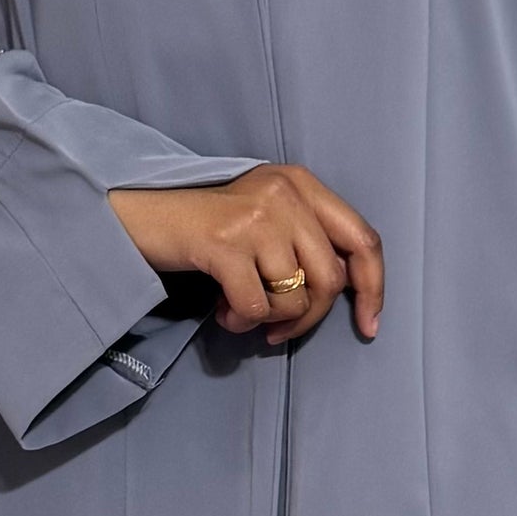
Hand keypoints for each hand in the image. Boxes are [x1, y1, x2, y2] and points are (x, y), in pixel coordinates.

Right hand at [108, 164, 383, 345]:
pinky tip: (224, 311)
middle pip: (331, 279)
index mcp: (303, 184)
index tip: (368, 326)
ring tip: (241, 311)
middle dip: (309, 318)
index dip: (373, 288)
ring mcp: (256, 217)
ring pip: (296, 297)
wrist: (143, 218)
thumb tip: (350, 293)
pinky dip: (242, 321)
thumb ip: (308, 241)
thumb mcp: (268, 218)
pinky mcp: (225, 243)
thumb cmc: (211, 229)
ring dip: (270, 320)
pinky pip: (257, 307)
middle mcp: (285, 194)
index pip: (363, 239)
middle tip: (278, 331)